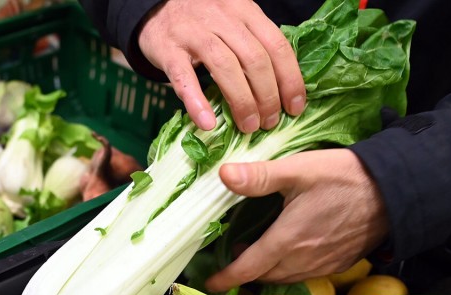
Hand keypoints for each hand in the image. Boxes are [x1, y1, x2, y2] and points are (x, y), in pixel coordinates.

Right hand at [137, 0, 305, 132]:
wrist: (155, 6)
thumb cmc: (202, 22)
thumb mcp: (234, 21)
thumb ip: (256, 44)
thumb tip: (284, 87)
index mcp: (245, 11)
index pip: (277, 45)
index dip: (290, 79)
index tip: (295, 106)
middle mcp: (222, 18)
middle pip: (254, 58)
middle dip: (267, 96)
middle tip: (270, 122)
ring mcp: (194, 33)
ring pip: (225, 67)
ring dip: (241, 101)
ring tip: (248, 126)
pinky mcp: (168, 49)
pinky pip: (184, 78)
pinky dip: (197, 102)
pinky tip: (207, 123)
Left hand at [205, 149, 388, 290]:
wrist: (395, 192)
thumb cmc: (345, 177)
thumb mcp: (298, 170)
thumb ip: (259, 176)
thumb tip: (223, 174)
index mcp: (286, 241)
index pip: (248, 268)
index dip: (226, 277)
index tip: (211, 283)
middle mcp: (302, 260)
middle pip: (265, 276)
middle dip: (246, 273)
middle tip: (234, 260)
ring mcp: (323, 265)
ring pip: (286, 278)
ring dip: (269, 272)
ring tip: (259, 254)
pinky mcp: (340, 263)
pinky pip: (307, 275)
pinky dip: (291, 271)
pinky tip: (291, 253)